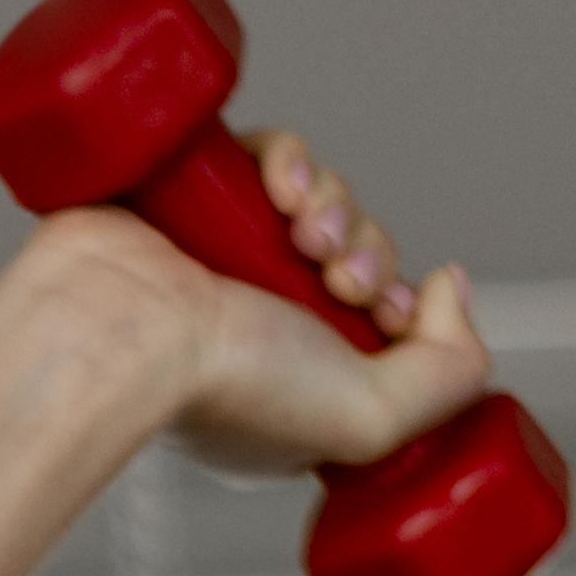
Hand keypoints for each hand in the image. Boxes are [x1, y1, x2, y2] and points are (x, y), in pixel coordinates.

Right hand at [52, 129, 494, 479]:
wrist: (125, 333)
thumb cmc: (222, 390)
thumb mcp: (372, 422)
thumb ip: (450, 373)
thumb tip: (449, 289)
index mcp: (286, 377)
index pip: (373, 320)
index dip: (396, 305)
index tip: (382, 315)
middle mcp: (254, 315)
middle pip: (356, 252)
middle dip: (366, 253)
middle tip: (337, 278)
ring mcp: (224, 253)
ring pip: (322, 200)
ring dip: (334, 204)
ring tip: (302, 230)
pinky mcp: (197, 196)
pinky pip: (273, 153)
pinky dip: (291, 158)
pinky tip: (280, 186)